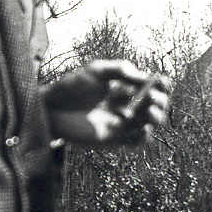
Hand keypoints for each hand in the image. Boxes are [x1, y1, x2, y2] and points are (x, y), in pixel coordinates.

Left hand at [43, 60, 170, 145]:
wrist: (49, 109)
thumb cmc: (69, 87)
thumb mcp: (95, 71)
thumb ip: (119, 69)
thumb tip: (145, 75)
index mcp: (124, 87)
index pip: (152, 86)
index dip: (162, 84)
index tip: (162, 81)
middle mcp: (125, 105)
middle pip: (155, 106)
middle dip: (160, 101)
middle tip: (152, 97)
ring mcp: (120, 123)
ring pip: (150, 124)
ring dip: (156, 117)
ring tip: (149, 111)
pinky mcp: (113, 139)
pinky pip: (136, 141)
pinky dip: (144, 136)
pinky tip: (142, 128)